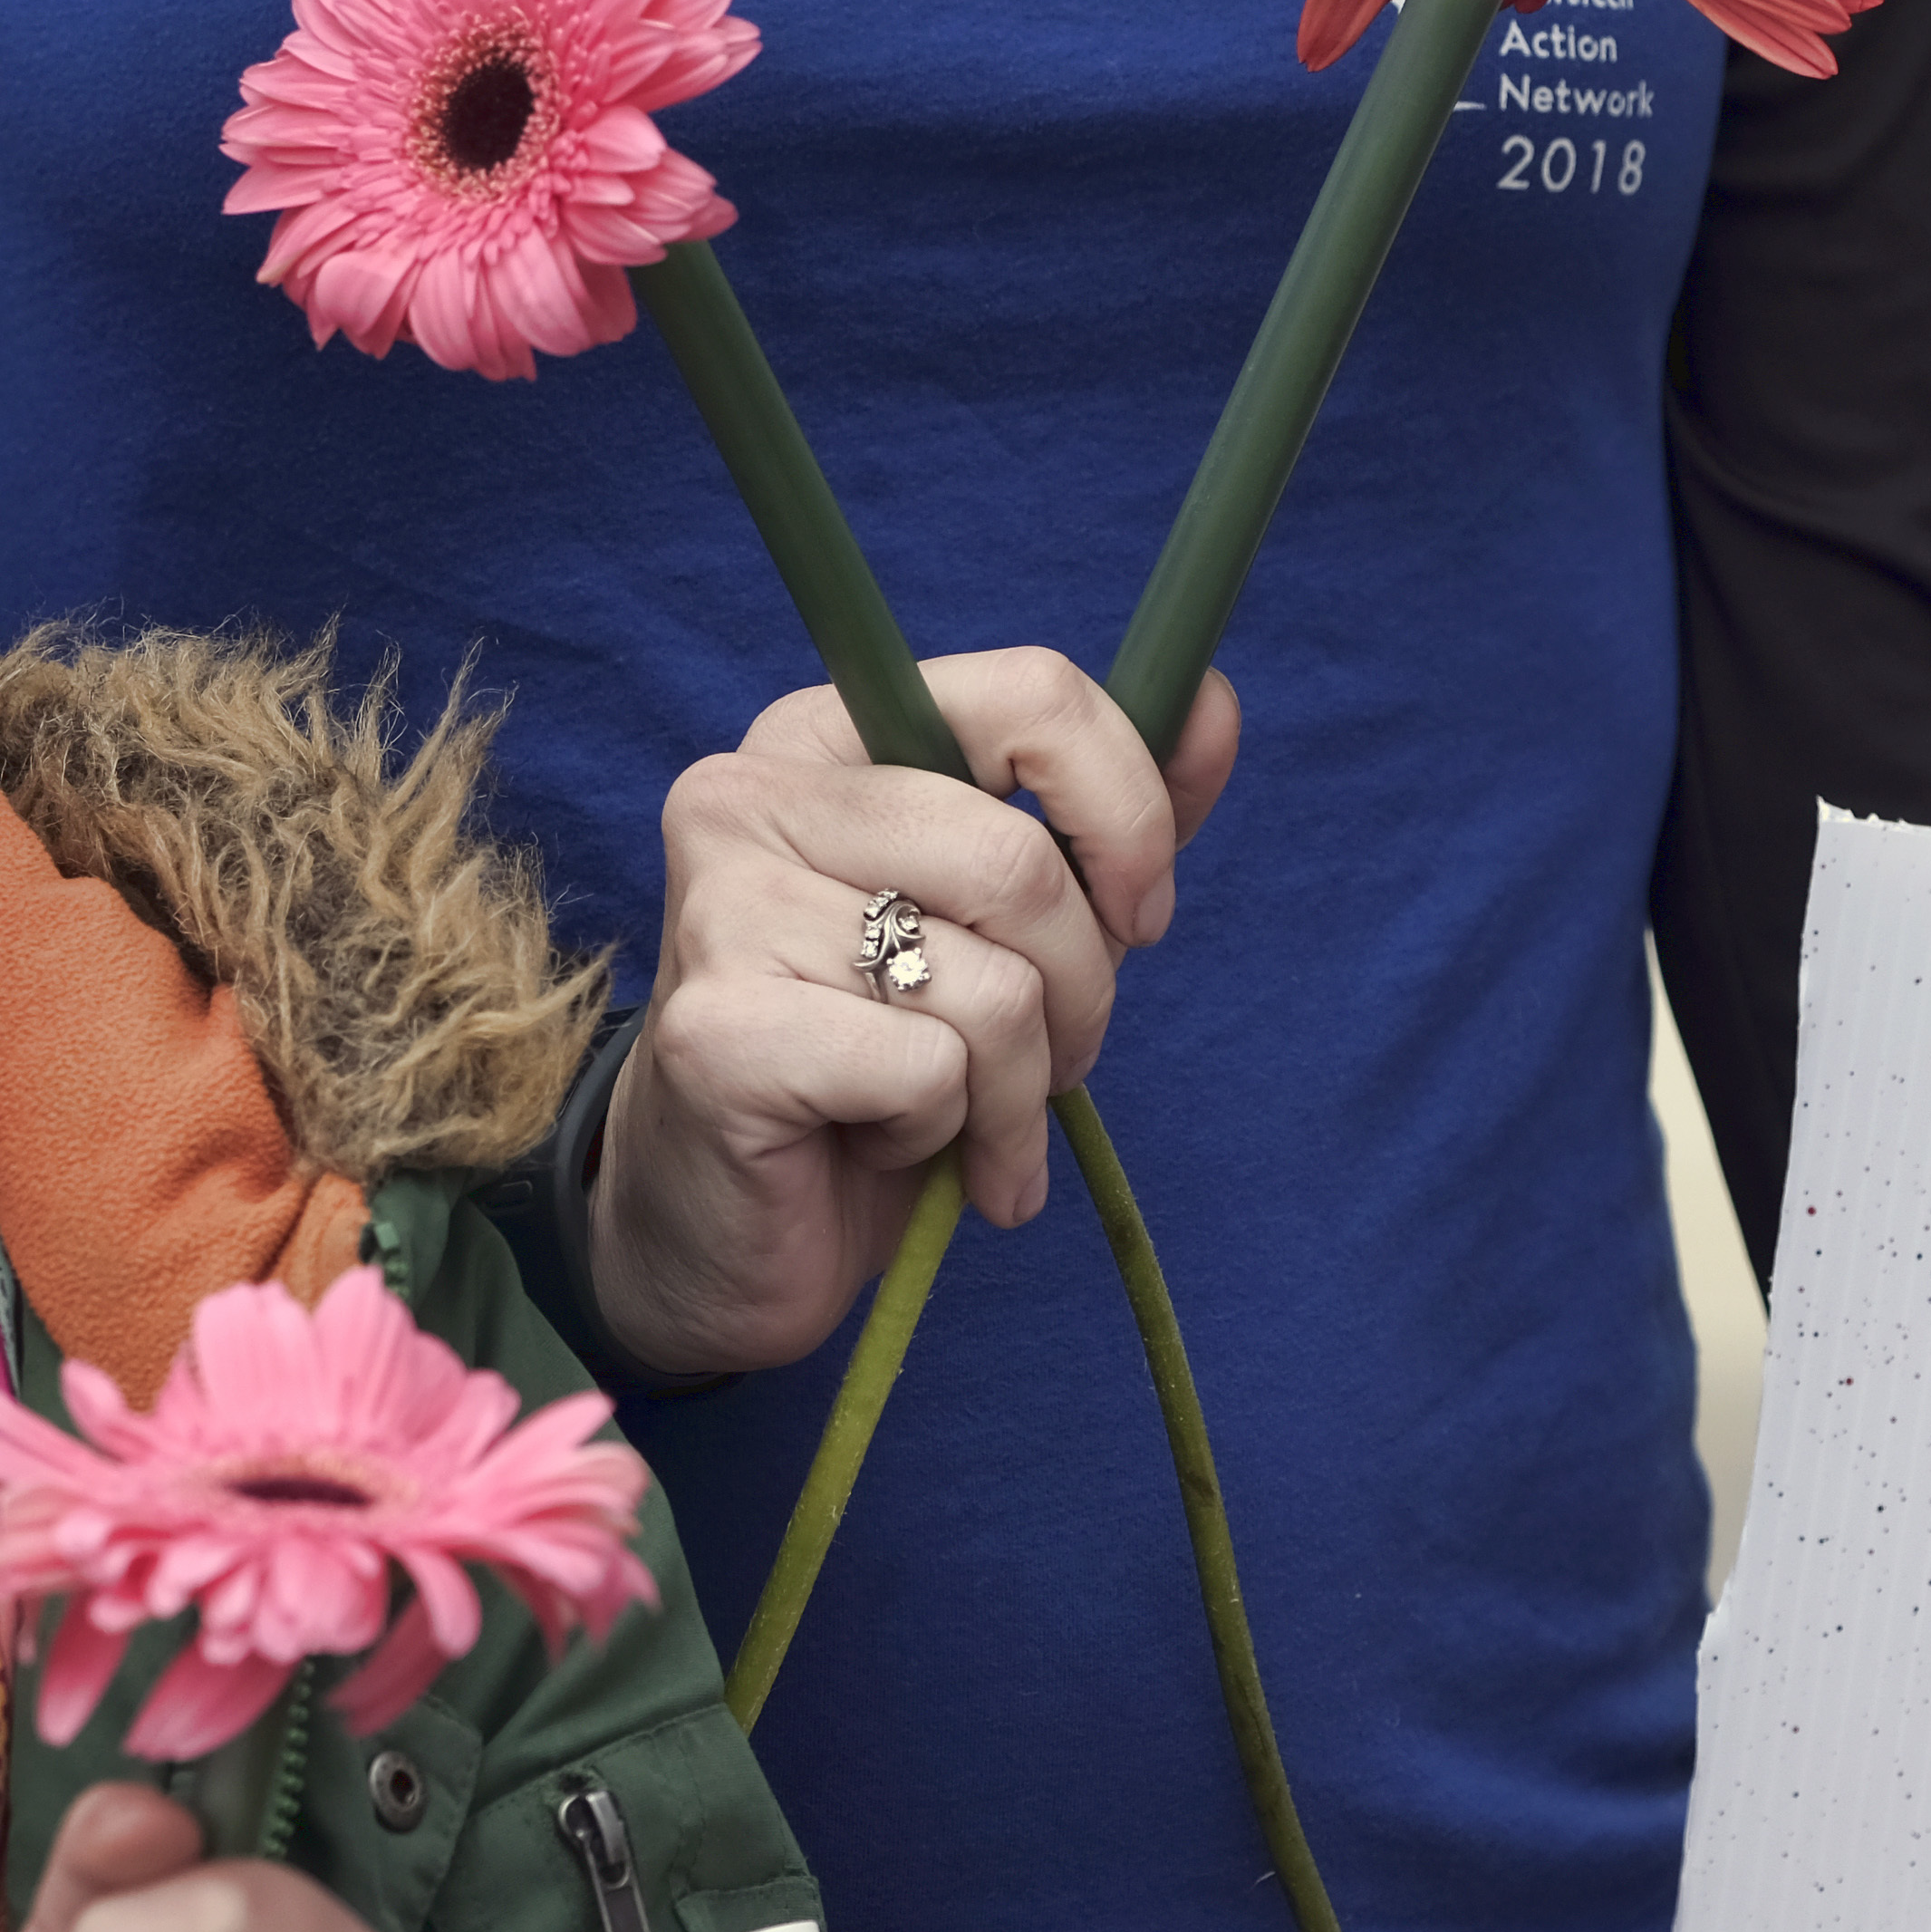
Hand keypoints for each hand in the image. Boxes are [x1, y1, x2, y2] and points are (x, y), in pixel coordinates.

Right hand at [589, 648, 1239, 1379]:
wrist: (732, 1236)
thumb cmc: (875, 1072)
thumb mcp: (1013, 933)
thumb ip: (1104, 822)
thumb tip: (1212, 706)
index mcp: (823, 736)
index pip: (1028, 695)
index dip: (1128, 814)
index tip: (1142, 915)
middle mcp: (750, 793)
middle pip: (1019, 863)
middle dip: (1079, 994)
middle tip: (1045, 1065)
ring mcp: (720, 906)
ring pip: (989, 984)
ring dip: (1015, 1090)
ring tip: (961, 1124)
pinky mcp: (718, 1031)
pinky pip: (931, 1071)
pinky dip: (943, 1135)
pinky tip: (879, 1149)